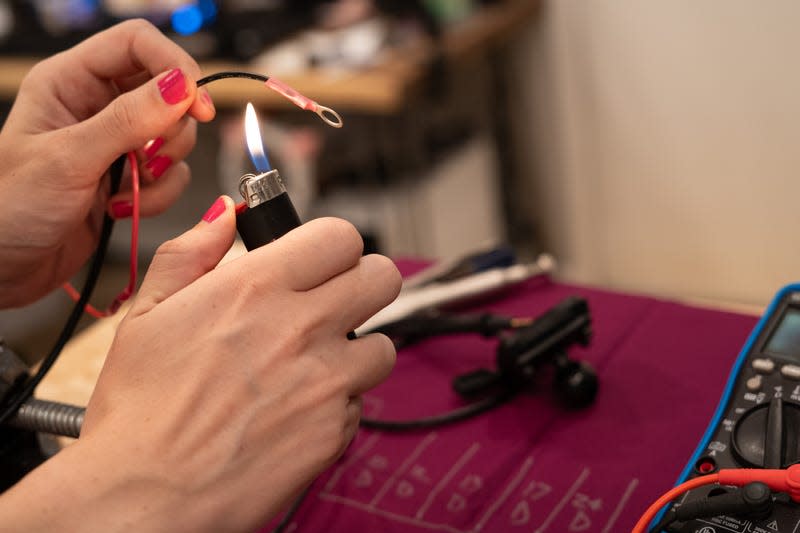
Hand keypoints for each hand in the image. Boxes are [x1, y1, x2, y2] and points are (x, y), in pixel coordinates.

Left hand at [0, 19, 215, 306]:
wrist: (1, 267)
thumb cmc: (8, 209)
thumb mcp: (68, 160)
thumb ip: (128, 120)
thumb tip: (180, 86)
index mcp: (69, 82)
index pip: (137, 44)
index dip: (174, 65)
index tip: (195, 104)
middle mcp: (95, 106)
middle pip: (167, 90)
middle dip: (172, 129)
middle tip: (154, 157)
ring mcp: (115, 143)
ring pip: (174, 136)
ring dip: (166, 169)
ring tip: (132, 189)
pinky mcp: (130, 177)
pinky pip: (172, 175)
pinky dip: (160, 196)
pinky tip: (122, 208)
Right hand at [0, 201, 400, 531]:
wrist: (145, 494)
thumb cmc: (139, 410)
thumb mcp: (146, 314)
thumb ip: (190, 253)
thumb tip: (225, 215)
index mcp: (256, 288)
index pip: (341, 236)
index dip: (334, 245)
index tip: (322, 259)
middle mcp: (301, 327)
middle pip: (383, 278)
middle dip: (363, 283)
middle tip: (336, 302)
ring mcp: (326, 381)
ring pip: (382, 346)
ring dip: (356, 352)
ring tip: (313, 367)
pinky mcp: (335, 430)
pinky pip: (359, 404)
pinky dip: (337, 405)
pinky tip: (295, 413)